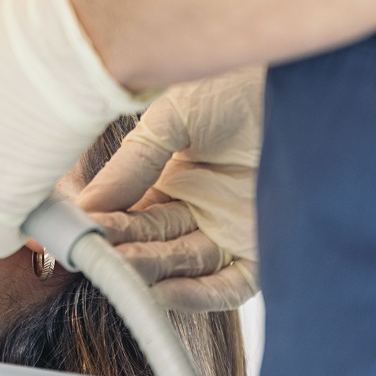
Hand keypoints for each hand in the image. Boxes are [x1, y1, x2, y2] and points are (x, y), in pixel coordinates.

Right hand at [77, 68, 263, 311]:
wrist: (299, 82)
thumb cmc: (234, 85)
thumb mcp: (171, 119)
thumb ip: (132, 164)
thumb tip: (88, 206)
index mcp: (170, 175)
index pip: (128, 211)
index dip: (103, 223)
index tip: (76, 233)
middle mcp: (198, 205)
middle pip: (152, 240)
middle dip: (123, 249)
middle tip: (95, 257)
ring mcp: (230, 226)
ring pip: (184, 262)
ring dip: (153, 270)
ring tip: (123, 271)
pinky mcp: (264, 245)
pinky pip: (232, 282)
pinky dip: (201, 292)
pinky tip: (167, 290)